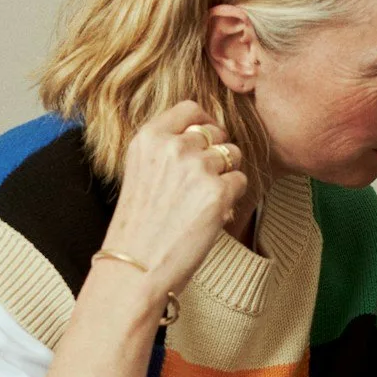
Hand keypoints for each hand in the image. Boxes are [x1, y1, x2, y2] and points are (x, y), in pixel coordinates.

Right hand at [99, 102, 249, 309]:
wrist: (135, 267)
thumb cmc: (138, 225)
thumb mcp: (140, 171)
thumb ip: (167, 148)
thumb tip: (205, 132)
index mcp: (149, 137)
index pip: (191, 109)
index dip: (204, 123)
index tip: (205, 139)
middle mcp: (174, 146)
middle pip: (216, 132)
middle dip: (216, 153)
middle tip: (203, 182)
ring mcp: (198, 167)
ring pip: (233, 155)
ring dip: (227, 175)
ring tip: (205, 199)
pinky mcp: (218, 192)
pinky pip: (241, 182)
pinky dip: (233, 197)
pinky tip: (211, 214)